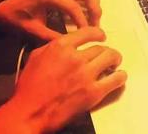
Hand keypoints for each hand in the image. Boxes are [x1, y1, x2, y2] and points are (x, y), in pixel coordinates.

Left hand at [0, 0, 101, 40]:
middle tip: (96, 25)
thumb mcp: (31, 30)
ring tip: (93, 18)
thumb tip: (69, 44)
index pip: (73, 6)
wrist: (4, 9)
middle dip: (94, 8)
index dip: (83, 21)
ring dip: (94, 1)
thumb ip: (50, 36)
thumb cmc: (16, 19)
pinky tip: (86, 11)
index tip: (88, 34)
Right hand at [0, 27, 125, 133]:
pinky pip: (115, 79)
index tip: (101, 36)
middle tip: (106, 55)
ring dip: (115, 59)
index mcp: (61, 47)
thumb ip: (52, 46)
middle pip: (100, 47)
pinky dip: (120, 76)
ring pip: (110, 57)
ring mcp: (86, 74)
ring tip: (115, 63)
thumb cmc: (28, 89)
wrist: (27, 115)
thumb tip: (66, 42)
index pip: (88, 32)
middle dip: (105, 50)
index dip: (98, 33)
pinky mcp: (92, 92)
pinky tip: (119, 76)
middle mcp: (76, 57)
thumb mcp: (35, 58)